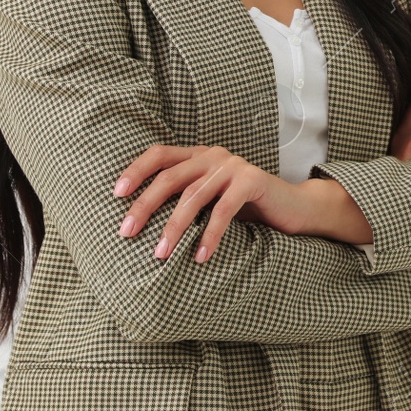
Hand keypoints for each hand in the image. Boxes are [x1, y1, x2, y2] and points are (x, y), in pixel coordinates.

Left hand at [112, 145, 305, 261]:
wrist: (294, 208)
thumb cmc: (247, 209)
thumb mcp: (211, 201)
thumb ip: (186, 200)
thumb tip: (141, 223)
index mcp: (200, 155)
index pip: (160, 154)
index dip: (136, 171)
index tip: (116, 194)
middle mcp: (214, 155)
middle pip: (170, 177)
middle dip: (144, 205)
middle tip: (126, 232)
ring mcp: (234, 167)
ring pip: (193, 196)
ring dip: (173, 227)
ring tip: (160, 254)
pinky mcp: (252, 182)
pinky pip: (223, 210)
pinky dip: (209, 235)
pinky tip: (199, 256)